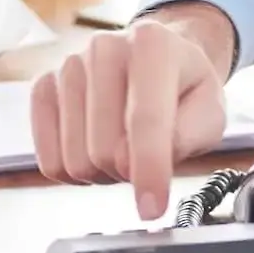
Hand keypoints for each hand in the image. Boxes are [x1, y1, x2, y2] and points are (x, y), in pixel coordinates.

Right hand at [31, 4, 236, 221]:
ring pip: (75, 159)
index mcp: (152, 44)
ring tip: (121, 149)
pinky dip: (73, 171)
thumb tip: (138, 160)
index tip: (151, 208)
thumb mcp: (210, 113)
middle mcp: (103, 48)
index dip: (149, 170)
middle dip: (128, 172)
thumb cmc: (185, 88)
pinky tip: (93, 150)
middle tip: (145, 159)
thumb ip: (186, 137)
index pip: (145, 120)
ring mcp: (68, 67)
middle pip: (103, 150)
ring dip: (102, 173)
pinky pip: (49, 160)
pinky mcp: (43, 87)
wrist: (161, 61)